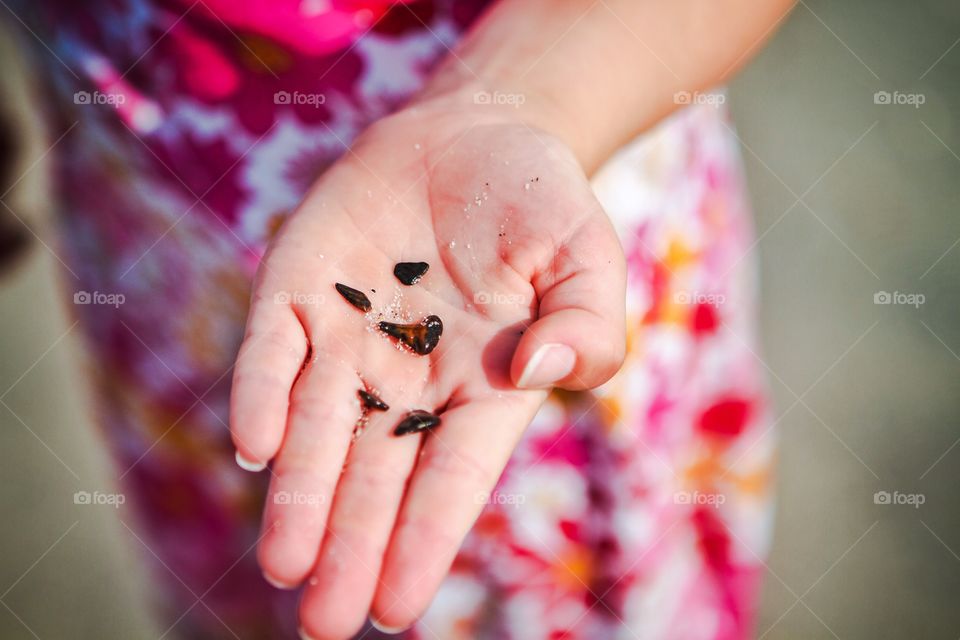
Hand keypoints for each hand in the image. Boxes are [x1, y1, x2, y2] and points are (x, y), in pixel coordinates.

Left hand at [229, 92, 625, 638]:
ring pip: (317, 428)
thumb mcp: (591, 261)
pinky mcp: (299, 286)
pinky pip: (273, 348)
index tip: (394, 609)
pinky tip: (256, 446)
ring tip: (283, 567)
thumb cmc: (544, 206)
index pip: (451, 478)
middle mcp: (409, 377)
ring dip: (299, 495)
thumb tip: (531, 374)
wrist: (479, 131)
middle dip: (349, 545)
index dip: (424, 540)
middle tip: (323, 623)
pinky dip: (261, 393)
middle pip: (374, 474)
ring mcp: (349, 334)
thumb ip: (586, 329)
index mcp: (482, 388)